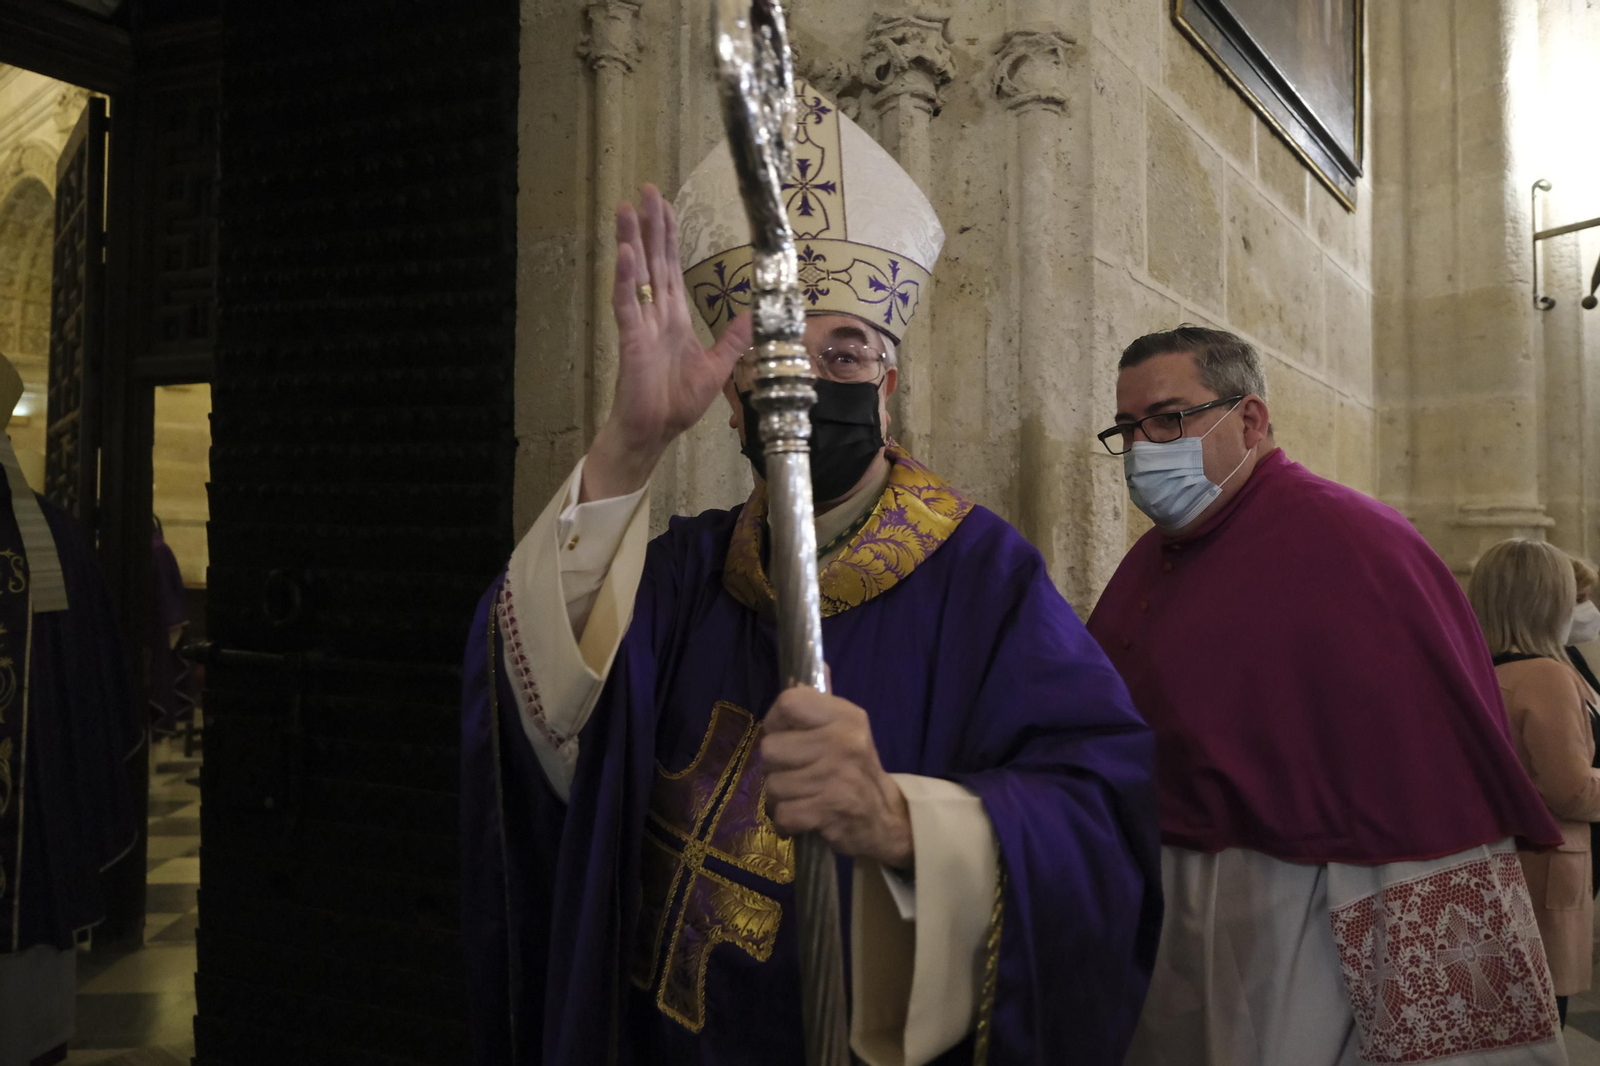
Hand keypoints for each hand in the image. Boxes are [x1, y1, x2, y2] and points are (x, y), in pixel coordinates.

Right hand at [583, 185, 753, 501]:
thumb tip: (753, 314)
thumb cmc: (677, 403)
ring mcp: (641, 324)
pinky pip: (627, 304)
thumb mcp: (717, 367)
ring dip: (631, 241)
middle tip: (644, 189)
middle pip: (654, 261)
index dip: (669, 236)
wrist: (655, 431)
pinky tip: (625, 253)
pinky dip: (626, 279)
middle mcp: (656, 314)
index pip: (671, 268)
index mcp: (674, 317)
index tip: (664, 204)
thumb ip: (732, 340)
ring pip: (635, 274)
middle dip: (650, 225)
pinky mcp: (630, 339)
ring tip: (626, 209)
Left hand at [759, 685, 912, 867]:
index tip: (787, 736)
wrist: (885, 817)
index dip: (776, 722)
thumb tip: (816, 660)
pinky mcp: (830, 809)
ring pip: (773, 785)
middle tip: (798, 772)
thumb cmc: (855, 768)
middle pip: (770, 749)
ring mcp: (837, 776)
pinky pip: (783, 814)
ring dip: (782, 797)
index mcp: (845, 716)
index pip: (788, 703)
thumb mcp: (846, 728)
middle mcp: (843, 741)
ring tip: (804, 795)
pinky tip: (805, 816)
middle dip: (776, 766)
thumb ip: (823, 700)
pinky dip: (788, 822)